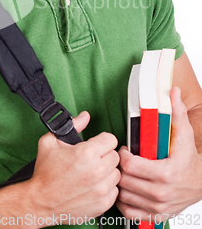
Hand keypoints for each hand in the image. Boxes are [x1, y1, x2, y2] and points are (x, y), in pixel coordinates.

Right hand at [29, 111, 120, 220]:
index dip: (102, 140)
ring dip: (107, 172)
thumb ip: (72, 125)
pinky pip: (114, 191)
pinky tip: (93, 186)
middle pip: (115, 156)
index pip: (111, 139)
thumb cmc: (45, 172)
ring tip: (91, 173)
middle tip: (91, 160)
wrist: (40, 202)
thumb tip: (85, 116)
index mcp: (87, 153)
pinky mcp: (103, 204)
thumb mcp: (50, 142)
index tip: (95, 145)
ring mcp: (101, 189)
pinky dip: (106, 188)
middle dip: (104, 155)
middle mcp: (97, 171)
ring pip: (116, 173)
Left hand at [117, 87, 201, 222]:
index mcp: (165, 172)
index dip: (123, 155)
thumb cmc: (189, 160)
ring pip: (124, 196)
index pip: (130, 165)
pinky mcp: (155, 216)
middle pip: (124, 181)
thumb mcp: (184, 134)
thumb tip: (172, 91)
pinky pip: (129, 213)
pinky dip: (124, 202)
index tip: (125, 150)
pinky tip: (128, 189)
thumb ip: (176, 112)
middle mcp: (161, 193)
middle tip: (122, 160)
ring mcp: (158, 207)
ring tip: (124, 173)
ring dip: (120, 184)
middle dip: (119, 168)